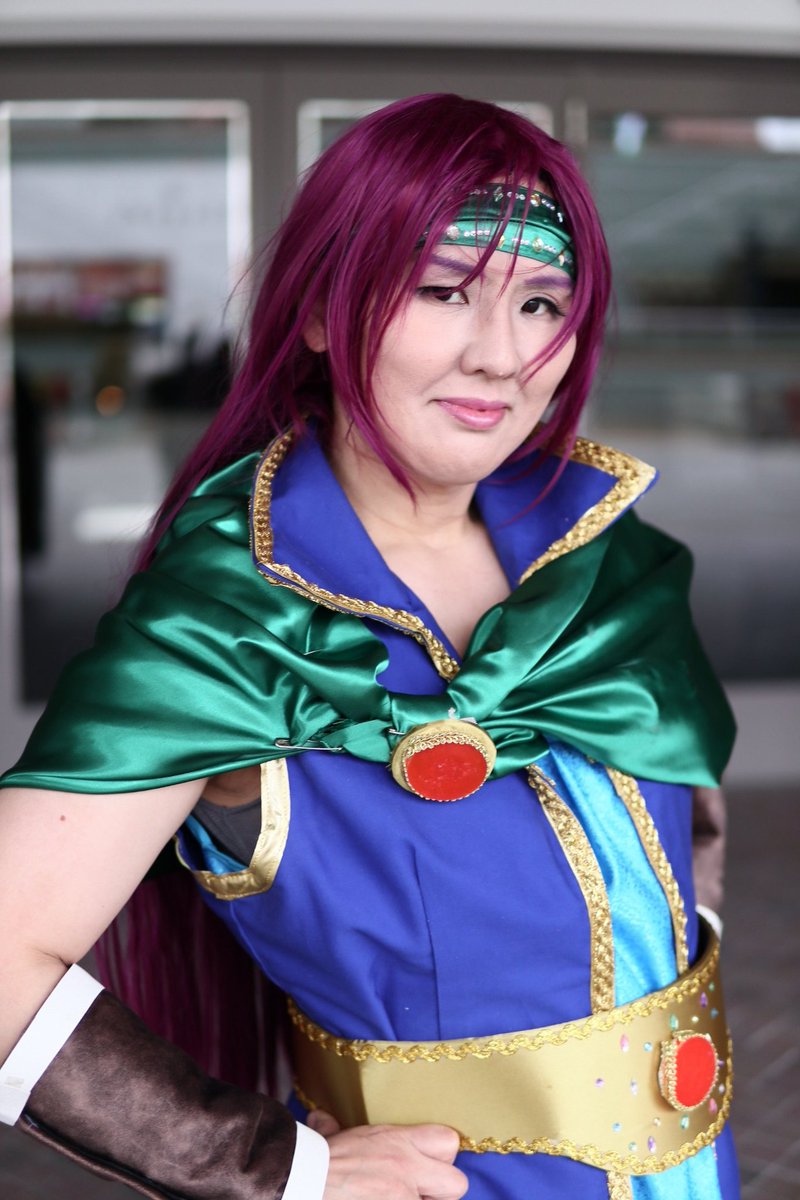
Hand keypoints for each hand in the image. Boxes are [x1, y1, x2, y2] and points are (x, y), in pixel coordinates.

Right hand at [309, 1109, 468, 1198]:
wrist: (301, 1177)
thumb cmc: (315, 1158)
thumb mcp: (334, 1135)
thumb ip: (336, 1128)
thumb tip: (322, 1119)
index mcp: (397, 1140)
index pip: (449, 1141)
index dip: (442, 1158)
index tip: (427, 1169)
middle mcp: (407, 1167)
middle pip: (456, 1184)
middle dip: (440, 1194)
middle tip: (418, 1194)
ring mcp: (402, 1197)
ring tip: (395, 1199)